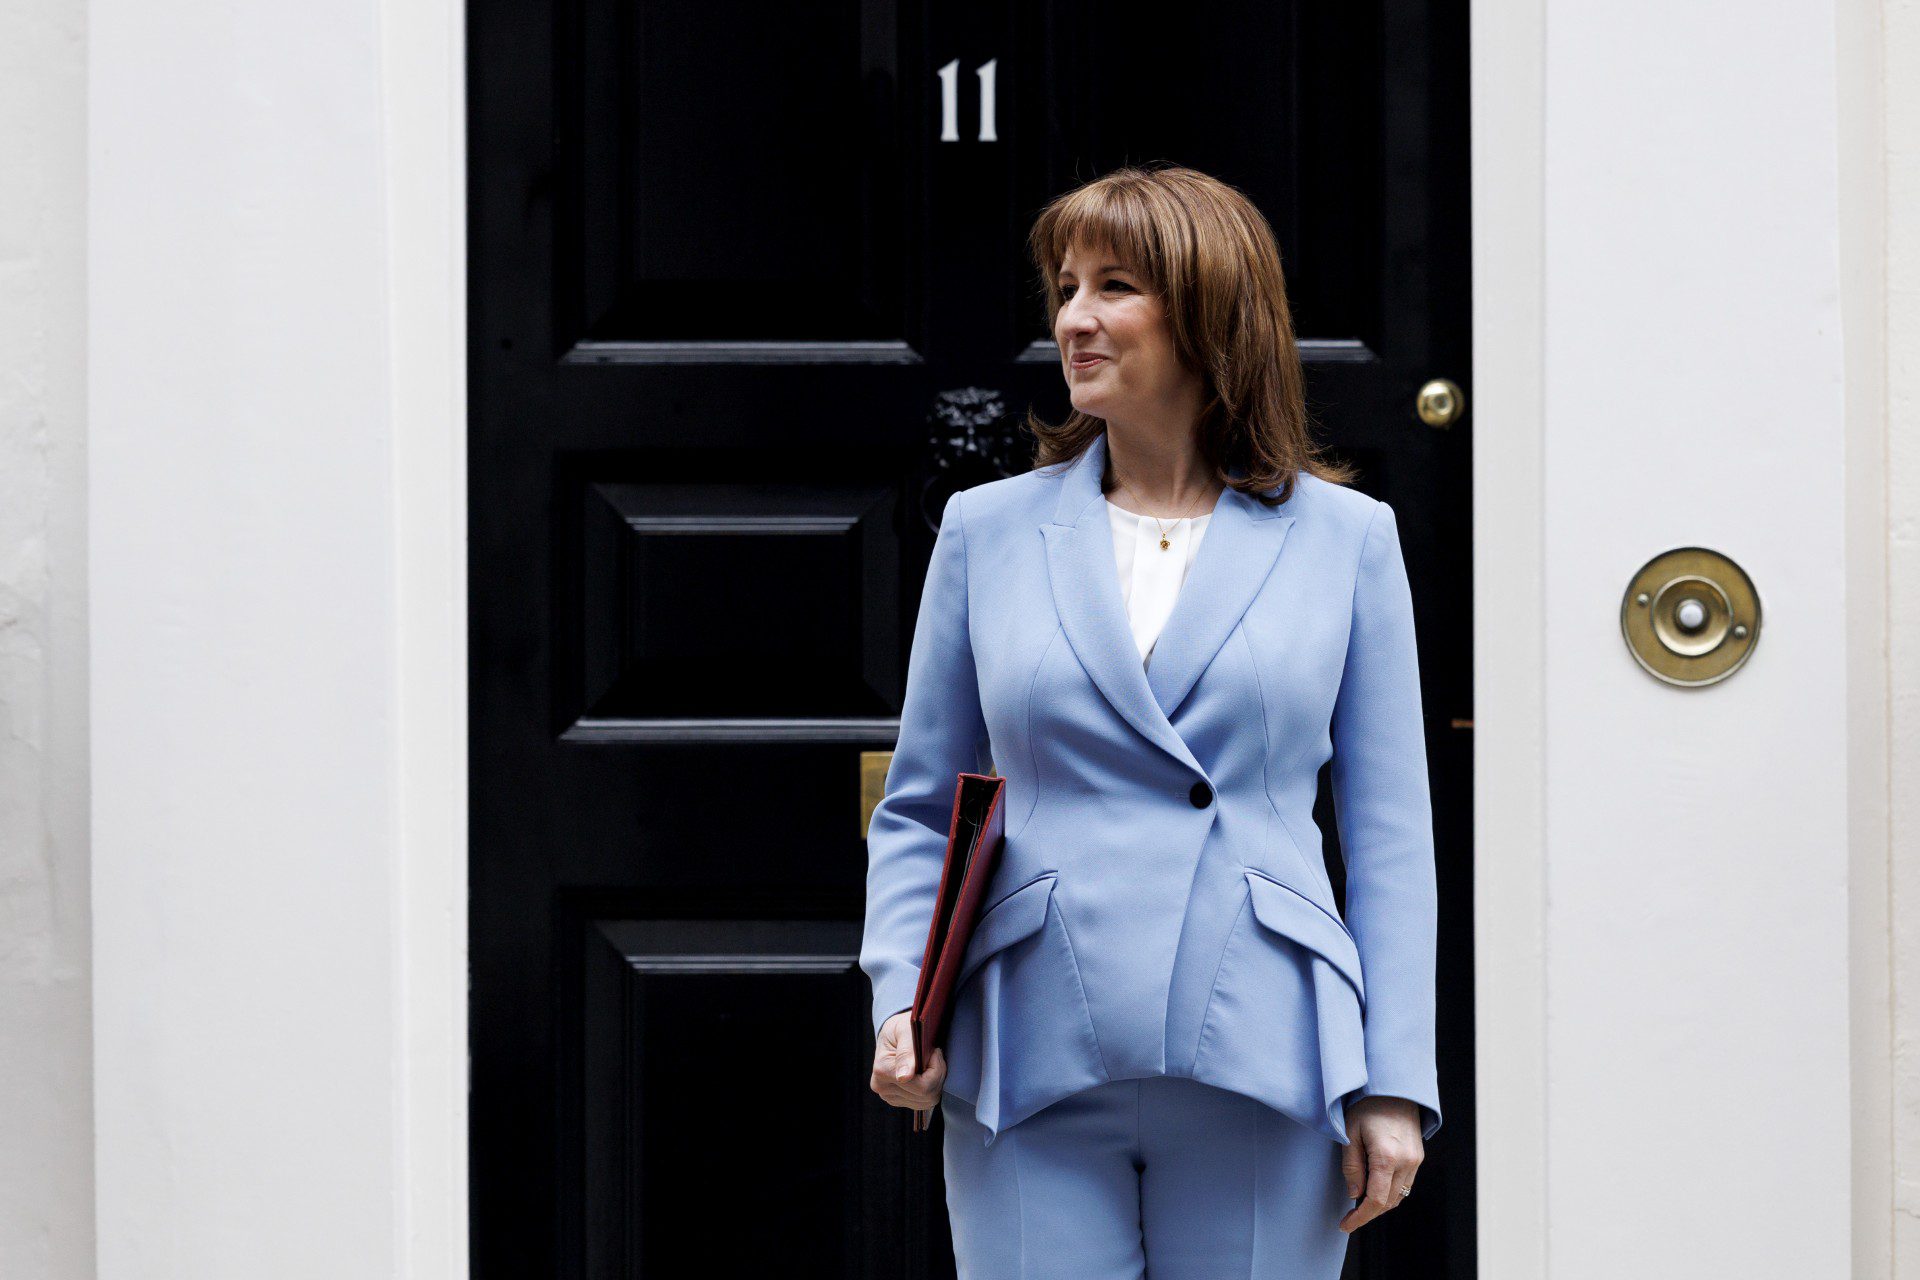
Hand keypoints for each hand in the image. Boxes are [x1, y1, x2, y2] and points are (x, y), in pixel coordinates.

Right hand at [870, 1010, 945, 1117]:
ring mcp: (891, 1097)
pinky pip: (925, 1102)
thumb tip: (903, 1077)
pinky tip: (928, 1072)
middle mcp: (883, 1089)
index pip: (921, 1086)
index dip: (935, 1069)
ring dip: (936, 1081)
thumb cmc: (900, 1028)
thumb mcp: (905, 1030)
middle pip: (926, 1095)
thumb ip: (906, 1052)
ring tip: (931, 1062)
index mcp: (882, 1071)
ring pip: (928, 1101)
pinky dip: (932, 1087)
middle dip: (938, 1074)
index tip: (935, 1051)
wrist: (893, 1034)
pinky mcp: (899, 1101)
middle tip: (935, 1054)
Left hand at [1338, 1096, 1423, 1233]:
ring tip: (1359, 1204)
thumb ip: (1351, 1166)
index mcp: (1386, 1156)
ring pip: (1398, 1196)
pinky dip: (1390, 1193)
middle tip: (1349, 1217)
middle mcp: (1406, 1162)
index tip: (1345, 1225)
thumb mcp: (1350, 1132)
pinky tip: (1375, 1189)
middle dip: (1368, 1213)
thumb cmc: (1367, 1105)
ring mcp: (1415, 1161)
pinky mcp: (1419, 1158)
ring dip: (1380, 1205)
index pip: (1375, 1200)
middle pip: (1387, 1203)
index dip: (1360, 1218)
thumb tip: (1354, 1194)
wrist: (1395, 1088)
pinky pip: (1405, 1185)